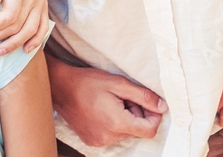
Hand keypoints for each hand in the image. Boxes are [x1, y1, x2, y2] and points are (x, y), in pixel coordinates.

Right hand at [48, 54, 166, 146]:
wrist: (59, 86)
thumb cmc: (87, 82)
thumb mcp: (118, 83)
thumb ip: (143, 96)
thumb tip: (163, 106)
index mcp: (117, 122)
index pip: (149, 130)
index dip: (153, 116)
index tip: (146, 103)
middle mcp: (108, 136)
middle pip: (136, 131)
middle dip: (135, 114)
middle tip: (122, 98)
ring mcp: (98, 141)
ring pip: (124, 134)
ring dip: (124, 119)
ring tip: (109, 102)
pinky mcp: (91, 141)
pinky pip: (111, 136)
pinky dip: (112, 125)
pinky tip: (101, 110)